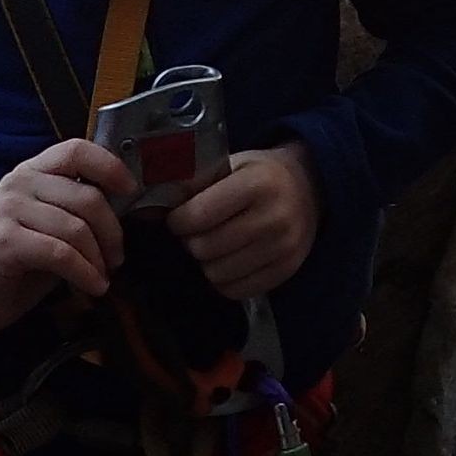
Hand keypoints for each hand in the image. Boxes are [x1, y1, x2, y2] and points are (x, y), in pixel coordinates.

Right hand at [0, 138, 130, 333]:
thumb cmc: (23, 260)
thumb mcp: (54, 224)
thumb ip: (80, 207)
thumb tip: (128, 200)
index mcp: (33, 170)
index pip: (76, 150)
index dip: (110, 166)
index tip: (131, 190)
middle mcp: (18, 182)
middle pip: (87, 197)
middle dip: (112, 233)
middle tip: (117, 258)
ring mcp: (7, 210)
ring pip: (77, 229)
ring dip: (98, 259)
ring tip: (101, 276)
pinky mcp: (4, 241)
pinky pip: (61, 254)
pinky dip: (85, 274)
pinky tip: (93, 287)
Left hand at [171, 142, 319, 302]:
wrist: (310, 187)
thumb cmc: (259, 174)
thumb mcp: (228, 165)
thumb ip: (191, 184)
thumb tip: (146, 209)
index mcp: (257, 184)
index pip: (198, 215)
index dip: (178, 220)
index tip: (178, 217)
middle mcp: (274, 217)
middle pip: (204, 248)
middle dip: (191, 242)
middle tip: (195, 233)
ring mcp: (283, 247)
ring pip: (217, 273)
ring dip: (205, 263)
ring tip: (212, 246)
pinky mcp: (287, 270)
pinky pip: (236, 290)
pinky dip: (223, 280)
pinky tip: (228, 261)